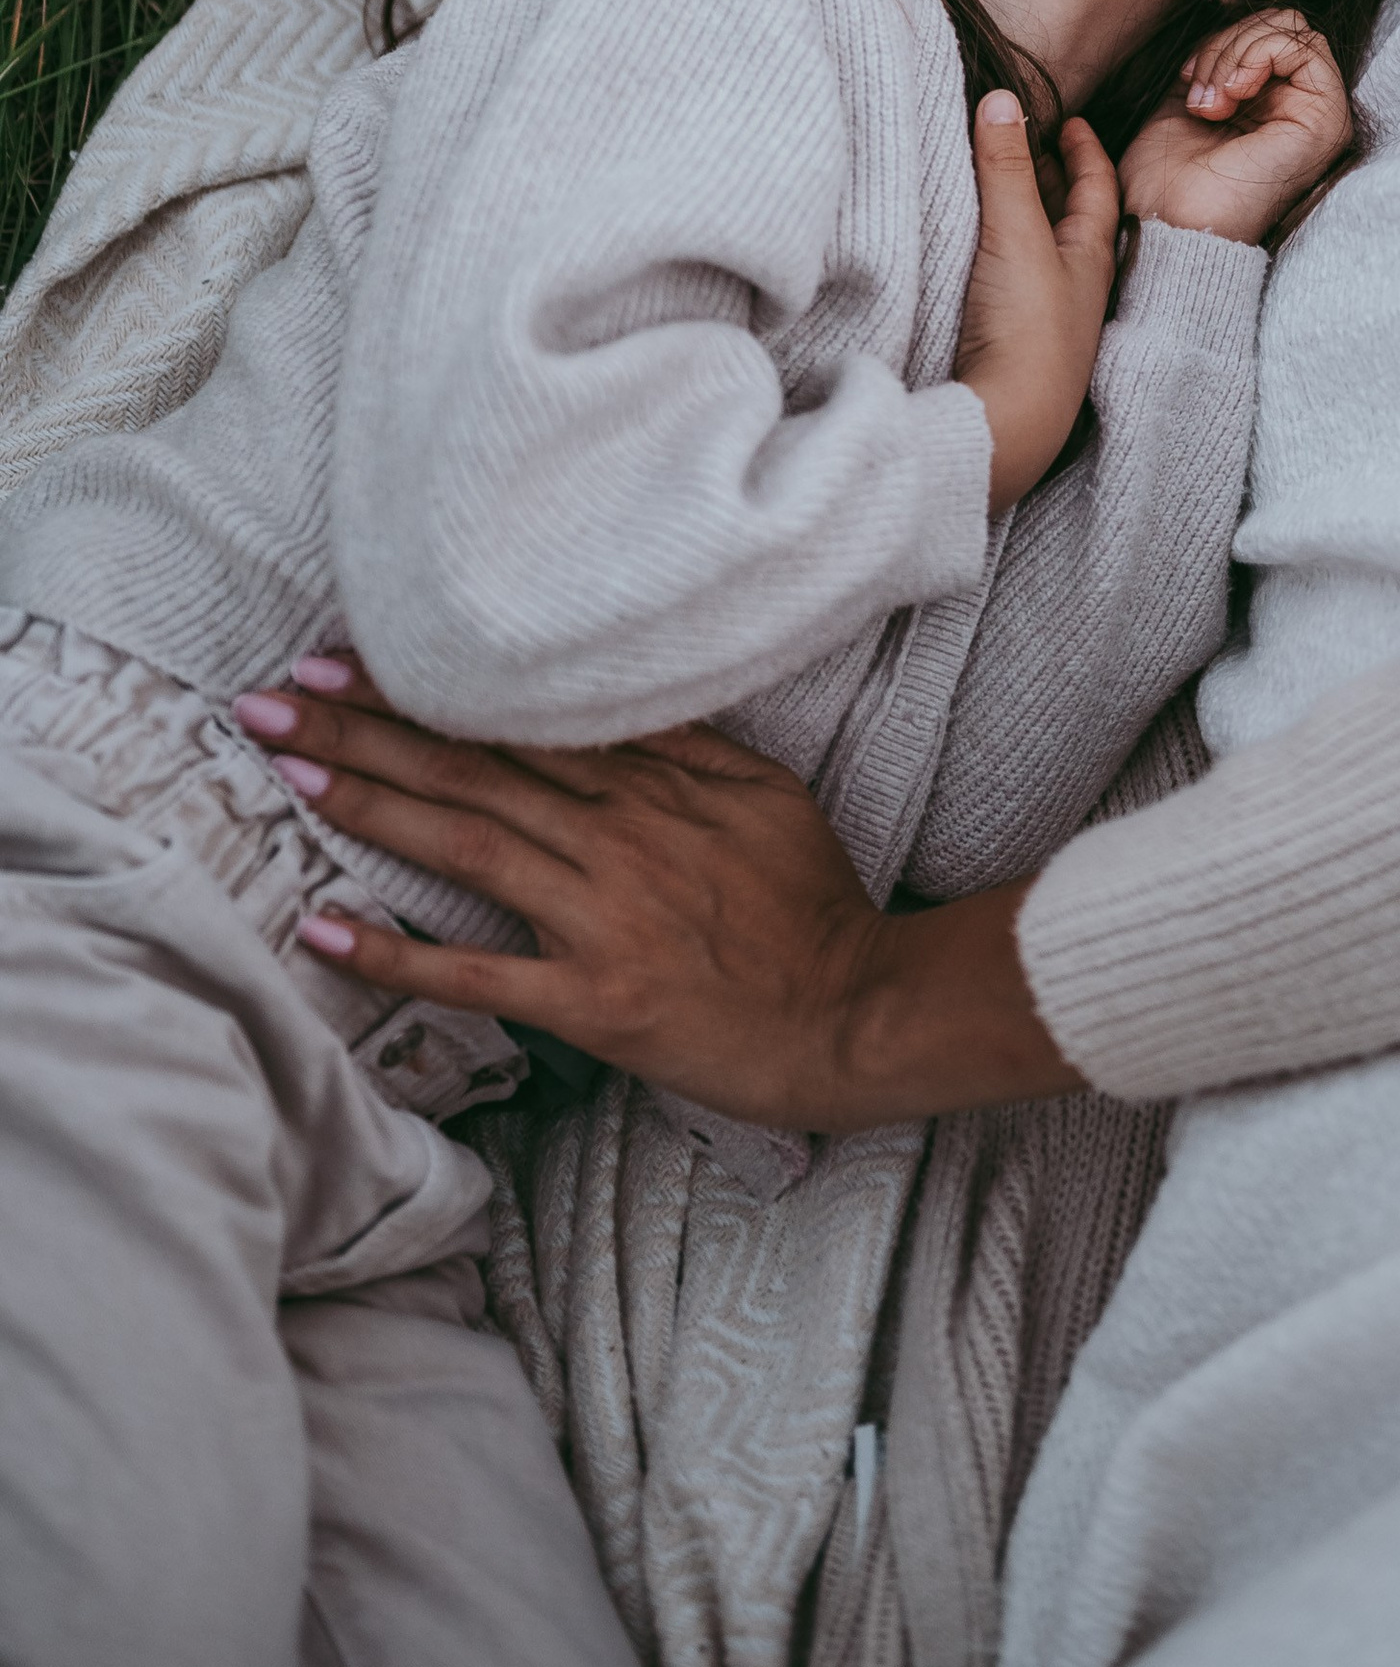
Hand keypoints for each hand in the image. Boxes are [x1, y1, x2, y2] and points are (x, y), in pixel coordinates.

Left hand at [229, 667, 1078, 1129]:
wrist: (855, 1008)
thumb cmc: (809, 905)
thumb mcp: (764, 796)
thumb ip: (685, 746)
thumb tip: (609, 700)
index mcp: (657, 782)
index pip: (519, 720)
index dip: (426, 688)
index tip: (347, 658)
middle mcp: (619, 834)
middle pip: (475, 767)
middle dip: (368, 728)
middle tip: (277, 696)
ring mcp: (603, 914)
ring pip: (467, 843)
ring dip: (371, 805)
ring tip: (289, 770)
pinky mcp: (596, 998)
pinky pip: (483, 971)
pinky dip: (402, 949)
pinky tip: (328, 929)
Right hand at [958, 93, 1121, 508]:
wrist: (1008, 422)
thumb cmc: (1029, 328)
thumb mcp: (1017, 235)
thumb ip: (1007, 168)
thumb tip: (1002, 98)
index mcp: (1091, 258)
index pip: (1096, 189)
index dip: (1084, 151)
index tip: (1070, 122)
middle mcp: (1074, 286)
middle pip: (1068, 218)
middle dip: (1049, 178)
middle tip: (1025, 142)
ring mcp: (1042, 317)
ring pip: (1037, 250)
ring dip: (1020, 214)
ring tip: (993, 184)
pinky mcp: (1008, 342)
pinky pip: (1006, 279)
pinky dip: (994, 251)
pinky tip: (970, 249)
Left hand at [1118, 8, 1352, 244]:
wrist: (1167, 222)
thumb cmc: (1167, 175)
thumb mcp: (1188, 95)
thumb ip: (1216, 57)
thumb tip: (1224, 3)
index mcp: (1274, 105)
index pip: (1266, 31)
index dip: (1221, 40)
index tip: (1187, 78)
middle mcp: (1303, 109)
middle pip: (1281, 23)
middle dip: (1227, 43)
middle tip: (1198, 90)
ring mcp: (1320, 115)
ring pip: (1290, 28)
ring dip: (1235, 52)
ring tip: (1210, 101)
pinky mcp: (1326, 120)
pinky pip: (1303, 45)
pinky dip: (1254, 55)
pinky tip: (1229, 97)